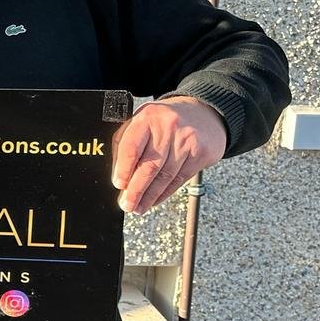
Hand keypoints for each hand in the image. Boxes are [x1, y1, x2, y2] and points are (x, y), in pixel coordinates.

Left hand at [111, 97, 226, 213]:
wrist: (201, 113)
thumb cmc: (163, 121)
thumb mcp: (140, 123)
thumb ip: (126, 145)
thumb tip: (118, 176)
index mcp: (147, 118)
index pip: (132, 147)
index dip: (124, 169)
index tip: (119, 185)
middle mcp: (168, 128)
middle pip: (150, 165)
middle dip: (136, 190)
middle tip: (127, 204)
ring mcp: (187, 141)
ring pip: (166, 176)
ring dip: (150, 196)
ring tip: (139, 207)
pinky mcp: (201, 153)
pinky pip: (180, 179)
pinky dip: (165, 193)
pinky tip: (155, 200)